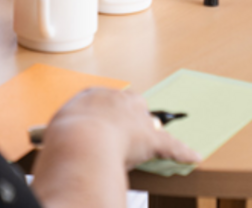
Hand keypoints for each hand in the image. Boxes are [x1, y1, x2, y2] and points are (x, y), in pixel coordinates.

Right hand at [43, 88, 200, 167]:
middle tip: (124, 135)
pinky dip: (183, 152)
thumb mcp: (58, 128)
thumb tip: (59, 146)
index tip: (103, 123)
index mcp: (93, 95)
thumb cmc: (65, 136)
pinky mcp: (152, 139)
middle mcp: (118, 101)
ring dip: (150, 133)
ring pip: (150, 124)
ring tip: (148, 143)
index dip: (106, 114)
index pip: (105, 100)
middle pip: (133, 105)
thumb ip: (64, 133)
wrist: (81, 141)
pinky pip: (171, 146)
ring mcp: (136, 119)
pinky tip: (194, 156)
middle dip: (131, 118)